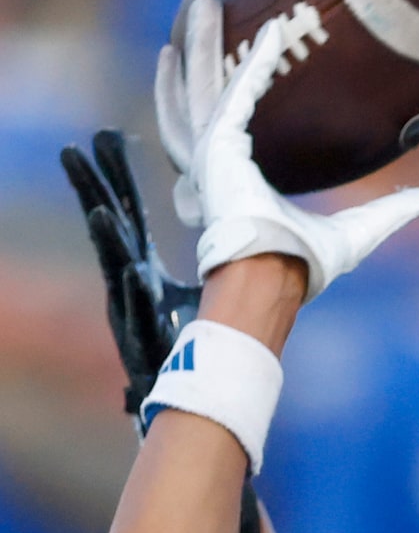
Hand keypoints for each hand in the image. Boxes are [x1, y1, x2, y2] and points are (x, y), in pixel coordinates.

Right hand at [61, 129, 200, 417]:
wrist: (187, 395)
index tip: (105, 138)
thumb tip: (231, 219)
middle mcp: (130, 284)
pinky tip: (134, 271)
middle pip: (110, 229)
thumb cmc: (188, 341)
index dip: (117, 177)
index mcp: (141, 267)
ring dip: (108, 240)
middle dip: (93, 191)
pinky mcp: (145, 342)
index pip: (128, 212)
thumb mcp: (196, 289)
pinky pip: (141, 314)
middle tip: (74, 152)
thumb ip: (205, 255)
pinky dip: (136, 293)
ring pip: (118, 269)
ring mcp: (133, 312)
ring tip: (100, 211)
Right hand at [156, 0, 418, 300]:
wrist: (279, 277)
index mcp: (239, 174)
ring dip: (199, 44)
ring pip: (198, 84)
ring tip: (203, 2)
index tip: (249, 50)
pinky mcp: (217, 147)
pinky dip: (255, 64)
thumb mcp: (357, 231)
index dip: (237, 83)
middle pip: (203, 90)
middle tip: (207, 5)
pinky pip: (236, 93)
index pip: (233, 117)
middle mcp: (217, 160)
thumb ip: (390, 211)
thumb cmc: (305, 263)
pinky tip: (275, 33)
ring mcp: (210, 153)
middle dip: (201, 49)